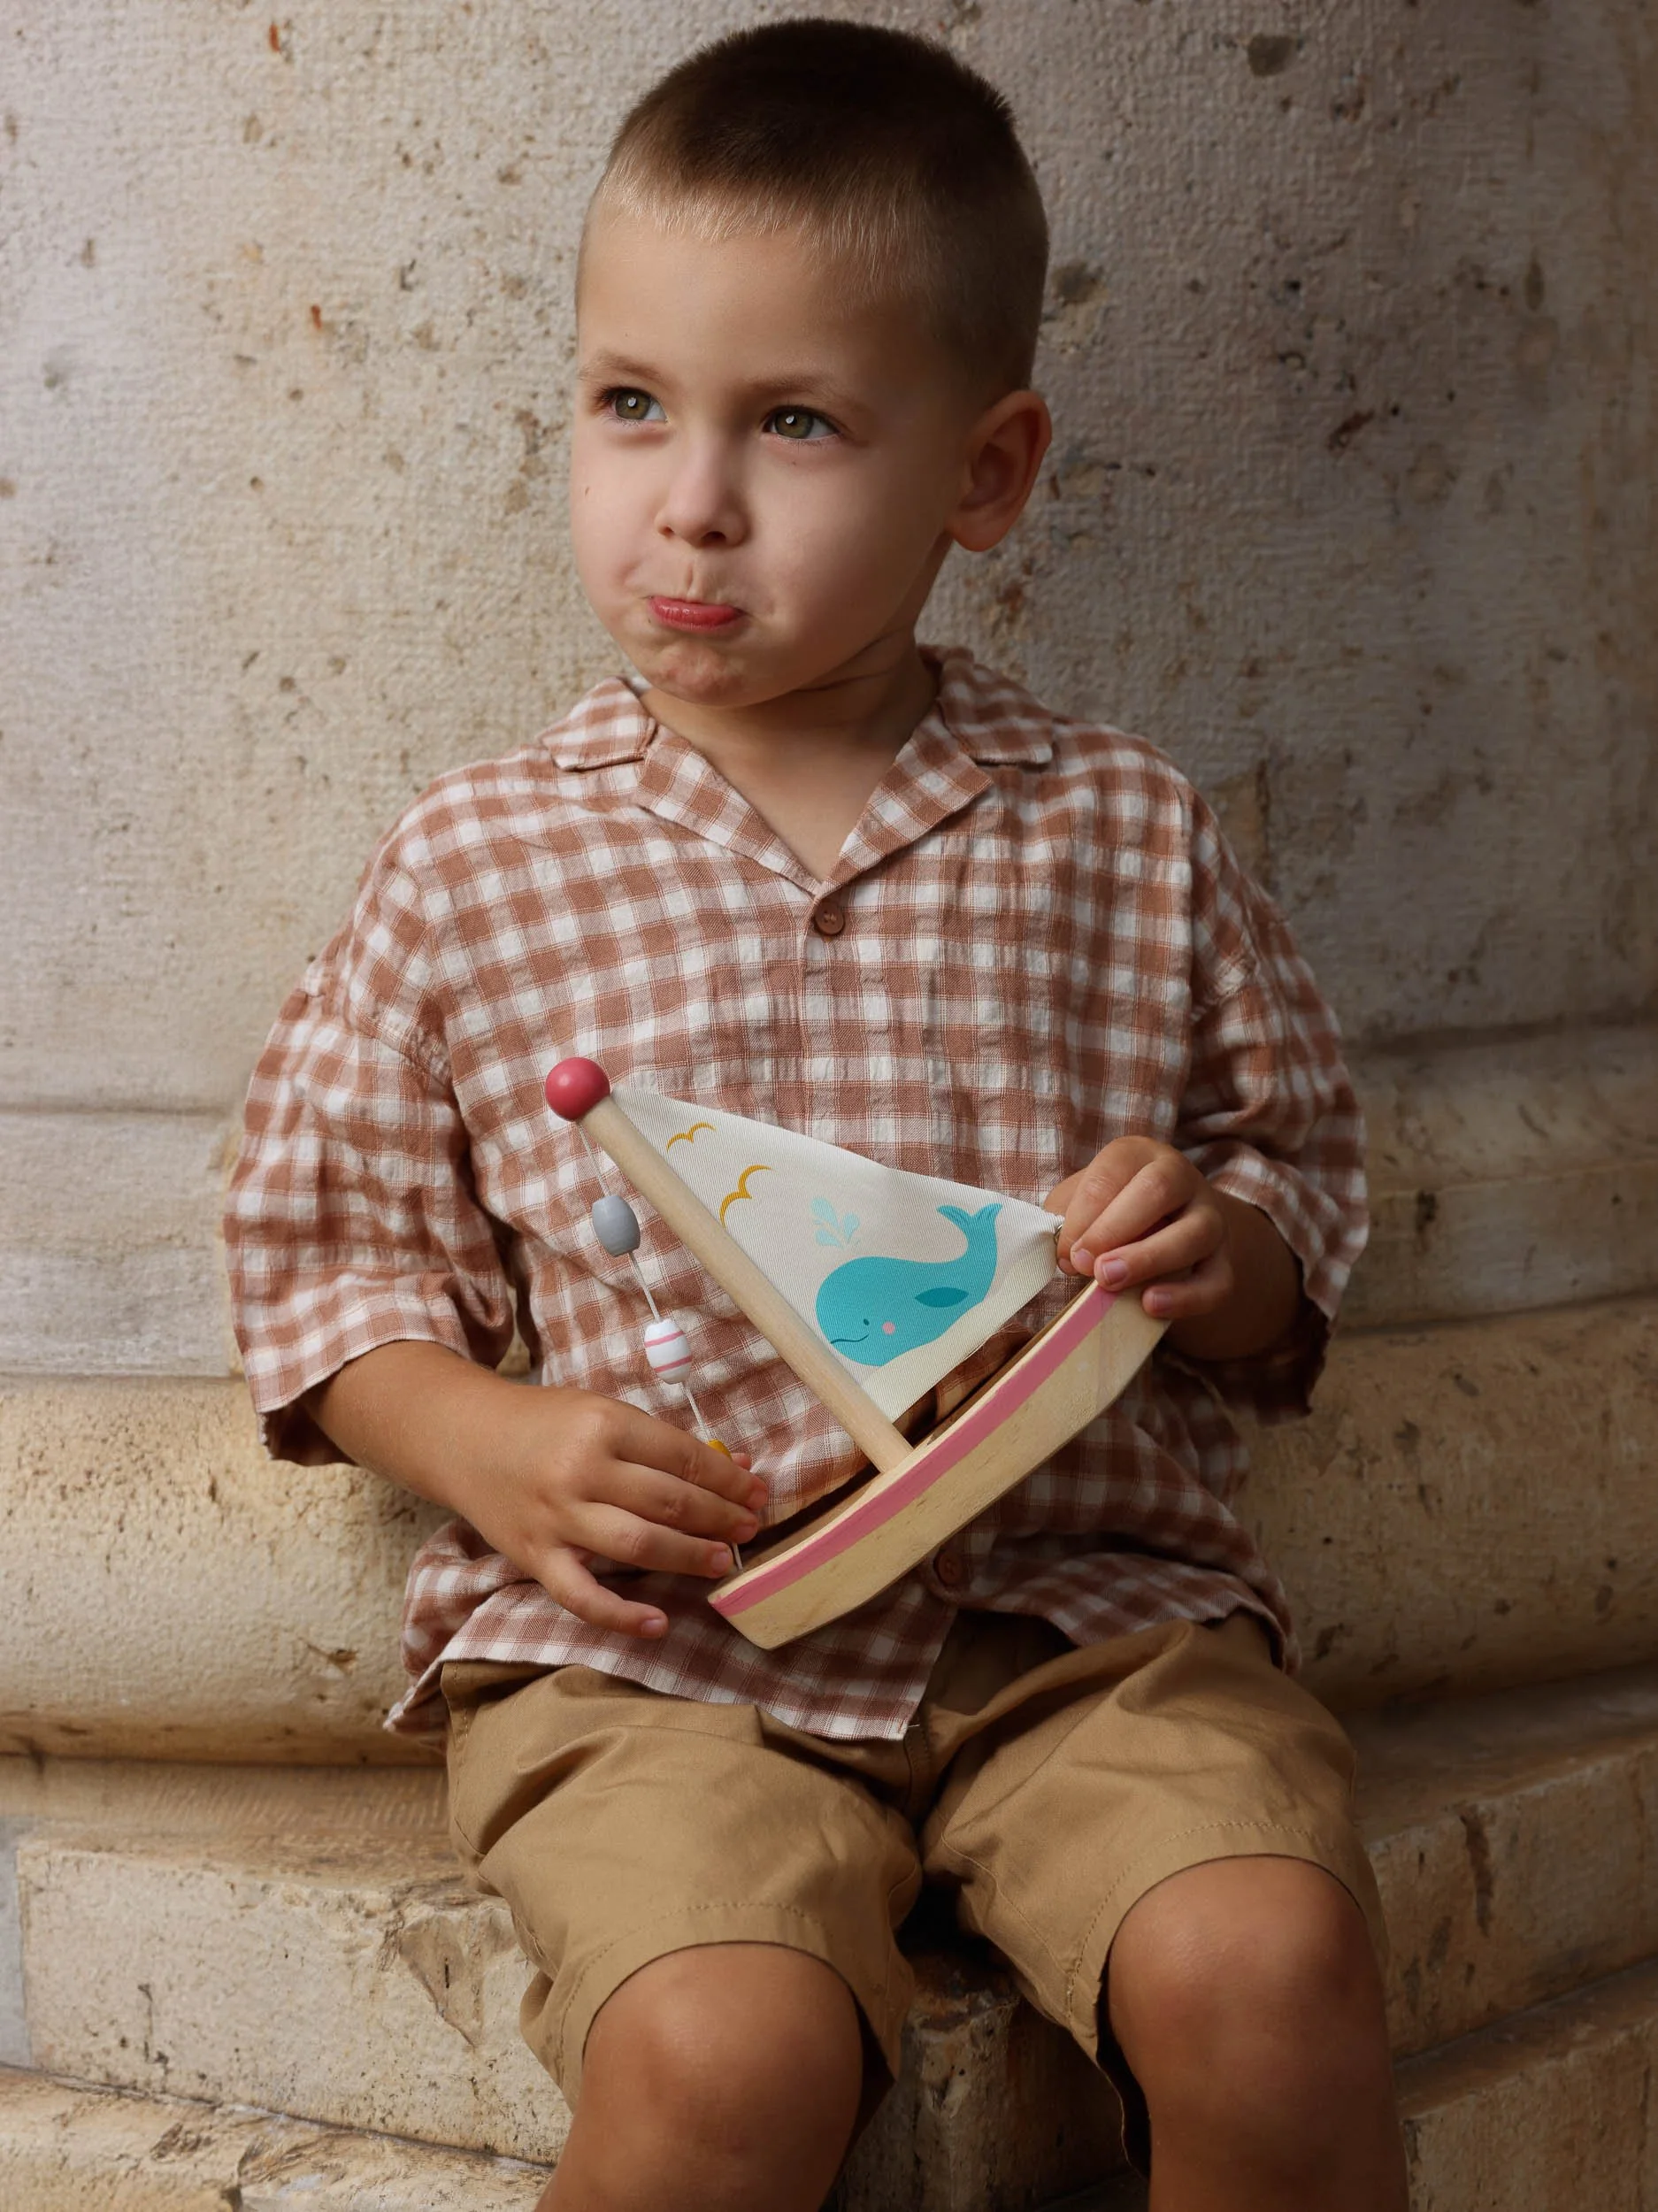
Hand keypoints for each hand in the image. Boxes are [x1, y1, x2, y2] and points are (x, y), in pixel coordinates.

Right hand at [462, 1384, 766, 1638]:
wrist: (463, 1437)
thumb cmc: (544, 1423)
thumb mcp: (602, 1413)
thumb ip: (662, 1443)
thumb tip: (735, 1466)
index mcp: (605, 1425)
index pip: (684, 1458)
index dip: (728, 1480)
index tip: (756, 1492)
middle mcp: (583, 1470)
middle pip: (670, 1502)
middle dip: (720, 1517)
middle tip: (750, 1527)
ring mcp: (558, 1518)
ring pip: (639, 1544)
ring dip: (689, 1556)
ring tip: (721, 1561)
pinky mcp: (535, 1556)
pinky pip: (582, 1596)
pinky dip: (621, 1615)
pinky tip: (658, 1623)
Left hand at [1047, 1137, 1230, 1321]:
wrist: (1160, 1230)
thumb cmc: (1107, 1214)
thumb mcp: (1079, 1202)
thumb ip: (1066, 1219)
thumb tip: (1069, 1256)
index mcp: (1140, 1154)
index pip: (1114, 1171)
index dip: (1085, 1213)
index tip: (1066, 1252)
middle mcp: (1182, 1178)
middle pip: (1159, 1190)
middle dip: (1116, 1228)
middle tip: (1084, 1264)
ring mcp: (1210, 1218)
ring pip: (1196, 1232)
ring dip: (1149, 1258)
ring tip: (1109, 1281)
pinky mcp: (1224, 1262)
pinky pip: (1217, 1281)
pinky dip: (1186, 1297)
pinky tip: (1151, 1305)